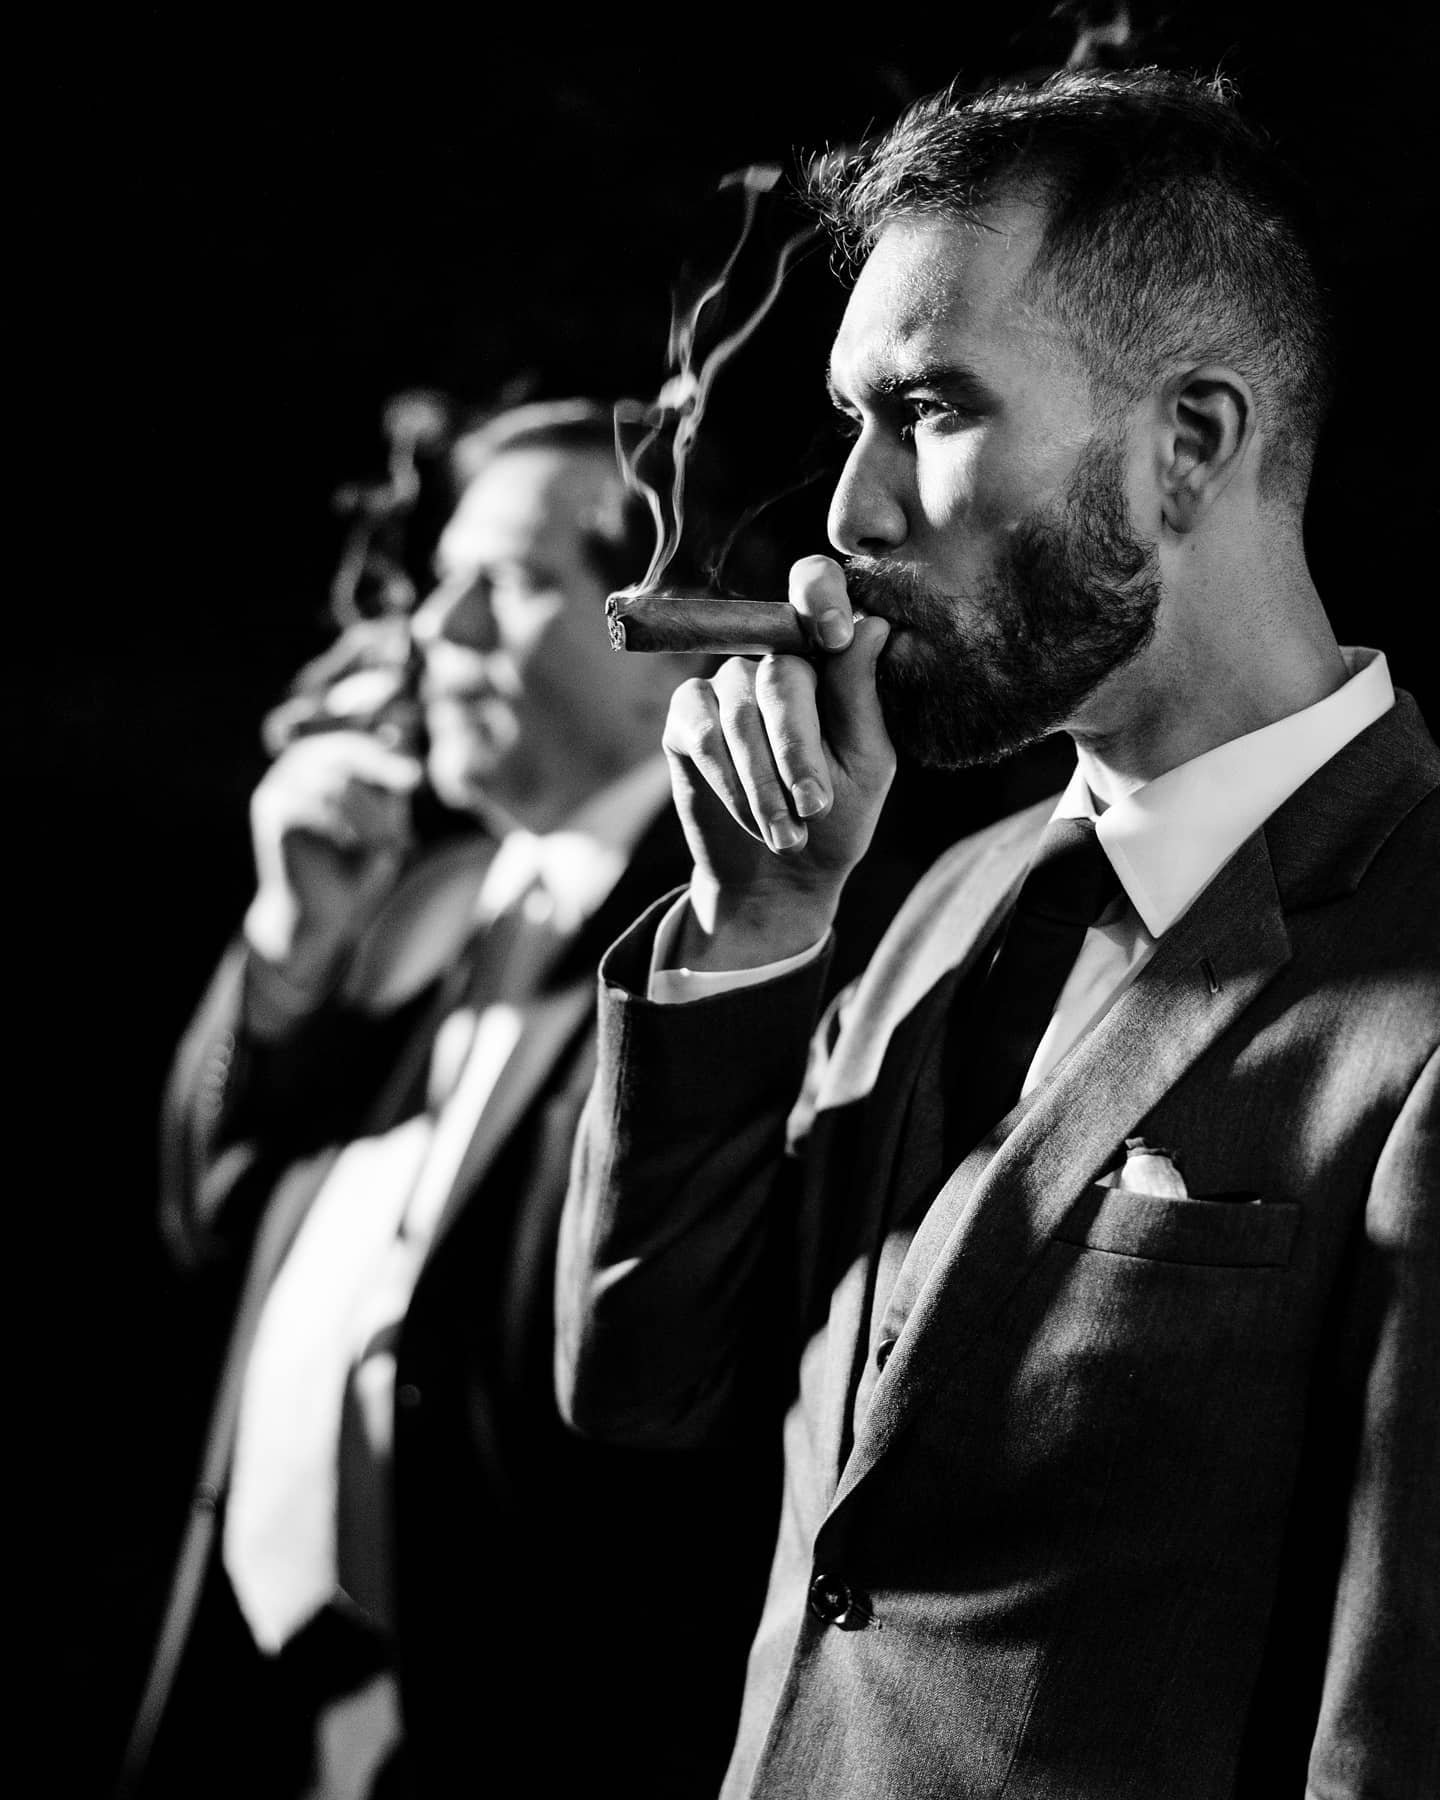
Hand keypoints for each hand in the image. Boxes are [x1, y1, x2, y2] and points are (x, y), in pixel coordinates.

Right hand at [243, 729, 422, 1003]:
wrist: (315, 913)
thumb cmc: (352, 864)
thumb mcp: (381, 818)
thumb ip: (388, 781)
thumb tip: (400, 736)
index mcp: (316, 761)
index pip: (351, 740)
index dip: (386, 756)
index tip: (415, 780)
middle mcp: (291, 767)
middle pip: (346, 754)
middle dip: (382, 783)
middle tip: (405, 807)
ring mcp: (279, 787)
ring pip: (339, 783)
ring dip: (371, 816)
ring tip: (381, 845)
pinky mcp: (274, 812)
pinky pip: (322, 809)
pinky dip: (349, 831)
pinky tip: (352, 851)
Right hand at [662, 556, 894, 967]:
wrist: (781, 878)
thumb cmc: (835, 817)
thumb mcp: (864, 763)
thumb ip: (860, 696)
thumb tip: (872, 623)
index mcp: (825, 659)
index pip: (816, 590)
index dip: (820, 596)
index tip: (834, 635)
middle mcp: (771, 660)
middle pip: (780, 671)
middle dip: (797, 749)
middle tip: (814, 807)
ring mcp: (725, 687)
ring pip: (739, 708)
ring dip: (763, 779)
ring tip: (785, 833)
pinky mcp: (686, 720)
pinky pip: (701, 731)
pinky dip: (728, 779)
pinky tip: (749, 817)